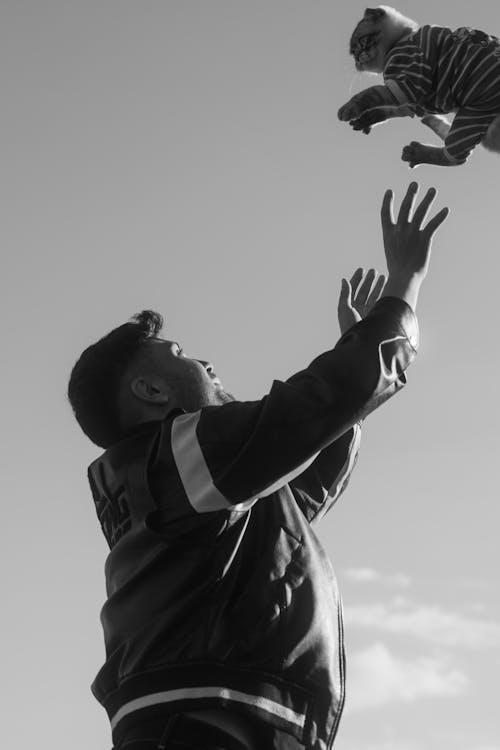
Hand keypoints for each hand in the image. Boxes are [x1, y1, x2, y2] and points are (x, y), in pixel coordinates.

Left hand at [338, 268, 385, 334]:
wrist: (361, 342)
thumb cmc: (349, 326)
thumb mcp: (345, 308)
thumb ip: (345, 294)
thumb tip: (344, 280)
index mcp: (348, 307)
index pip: (352, 289)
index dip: (356, 279)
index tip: (362, 269)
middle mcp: (358, 309)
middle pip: (363, 291)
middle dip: (368, 281)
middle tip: (374, 271)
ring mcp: (367, 312)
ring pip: (373, 295)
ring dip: (377, 285)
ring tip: (383, 276)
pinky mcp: (376, 316)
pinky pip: (380, 302)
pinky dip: (383, 294)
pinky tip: (387, 287)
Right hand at [380, 182, 448, 311]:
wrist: (403, 277)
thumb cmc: (397, 271)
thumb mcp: (392, 254)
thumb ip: (396, 245)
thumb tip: (399, 245)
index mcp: (389, 234)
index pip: (385, 213)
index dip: (387, 202)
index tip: (389, 191)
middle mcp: (400, 230)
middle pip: (405, 207)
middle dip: (410, 194)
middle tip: (415, 183)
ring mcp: (412, 233)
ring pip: (421, 211)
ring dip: (428, 199)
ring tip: (433, 190)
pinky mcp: (424, 238)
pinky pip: (433, 224)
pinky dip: (440, 216)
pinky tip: (446, 209)